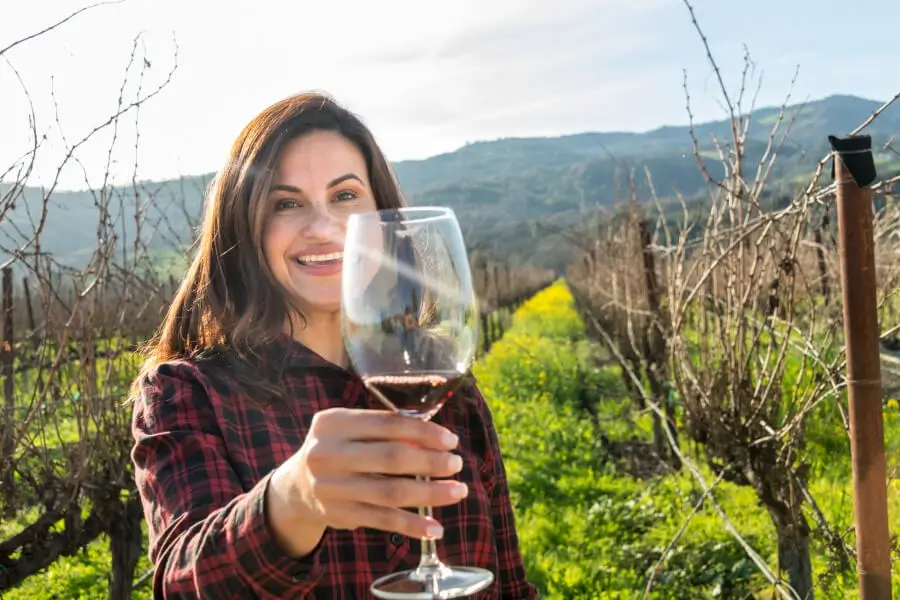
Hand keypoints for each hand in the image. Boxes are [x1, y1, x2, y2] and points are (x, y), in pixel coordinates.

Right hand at [267, 408, 467, 555]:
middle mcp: (327, 454)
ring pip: (390, 492)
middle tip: (456, 464)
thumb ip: (385, 429)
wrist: (297, 486)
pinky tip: (435, 527)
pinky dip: (412, 525)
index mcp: (333, 422)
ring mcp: (331, 487)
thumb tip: (436, 439)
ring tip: (457, 491)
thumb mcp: (350, 429)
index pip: (387, 424)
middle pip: (390, 458)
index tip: (450, 440)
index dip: (423, 432)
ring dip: (430, 494)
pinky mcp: (339, 514)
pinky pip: (382, 520)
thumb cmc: (339, 449)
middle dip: (430, 462)